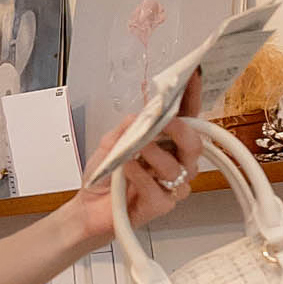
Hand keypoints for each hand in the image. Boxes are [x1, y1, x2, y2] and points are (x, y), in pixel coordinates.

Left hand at [68, 68, 203, 247]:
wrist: (87, 207)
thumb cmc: (105, 175)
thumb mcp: (112, 141)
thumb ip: (129, 126)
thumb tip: (144, 113)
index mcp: (167, 143)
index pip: (186, 118)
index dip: (191, 97)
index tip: (193, 76)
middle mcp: (175, 163)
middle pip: (194, 145)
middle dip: (181, 131)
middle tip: (167, 123)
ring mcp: (170, 186)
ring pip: (178, 168)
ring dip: (155, 154)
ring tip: (135, 150)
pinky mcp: (161, 206)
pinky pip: (159, 190)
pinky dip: (141, 177)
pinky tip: (127, 170)